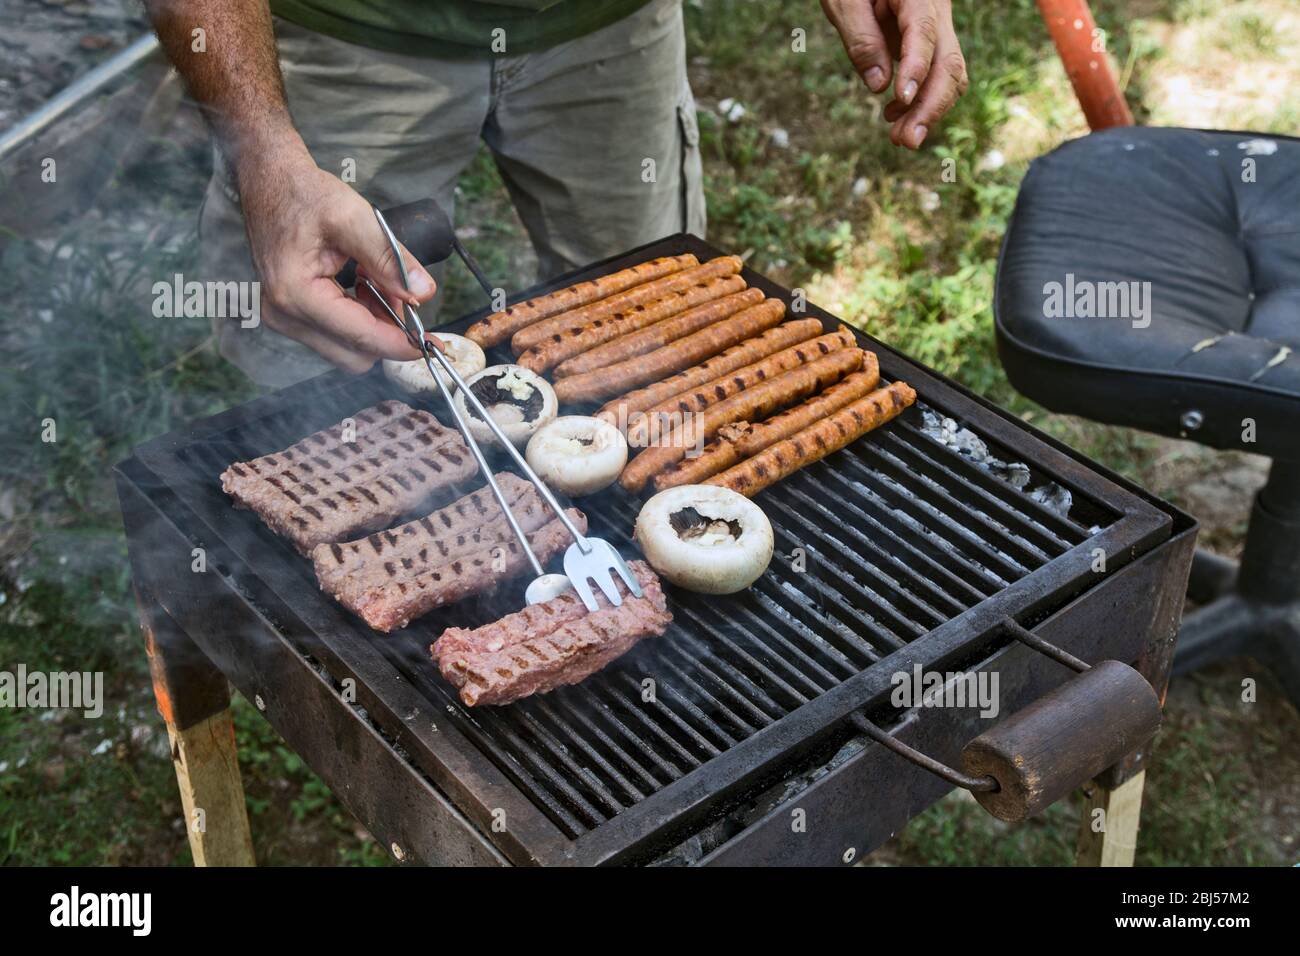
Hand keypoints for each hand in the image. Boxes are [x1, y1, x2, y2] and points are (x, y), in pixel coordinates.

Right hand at [235, 140, 435, 372]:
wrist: (270, 182)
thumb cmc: (305, 194)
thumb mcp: (354, 217)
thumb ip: (390, 258)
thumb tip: (424, 294)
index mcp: (296, 294)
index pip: (361, 338)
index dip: (402, 344)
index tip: (433, 344)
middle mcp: (285, 315)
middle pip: (355, 355)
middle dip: (387, 331)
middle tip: (402, 293)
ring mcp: (284, 319)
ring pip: (348, 348)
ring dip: (374, 322)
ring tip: (377, 279)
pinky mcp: (290, 316)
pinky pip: (337, 335)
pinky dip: (360, 317)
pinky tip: (362, 284)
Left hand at [821, 0, 967, 148]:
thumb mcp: (844, 2)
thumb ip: (861, 39)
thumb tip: (880, 86)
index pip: (922, 32)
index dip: (916, 68)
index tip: (901, 100)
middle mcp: (937, 10)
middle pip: (949, 61)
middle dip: (930, 105)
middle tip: (906, 141)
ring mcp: (939, 28)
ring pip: (950, 74)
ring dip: (929, 110)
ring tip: (900, 138)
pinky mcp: (932, 43)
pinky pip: (938, 74)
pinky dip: (923, 100)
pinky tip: (895, 115)